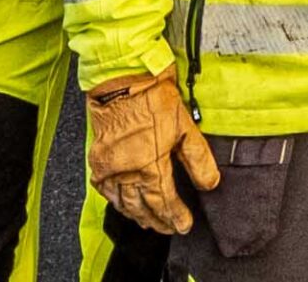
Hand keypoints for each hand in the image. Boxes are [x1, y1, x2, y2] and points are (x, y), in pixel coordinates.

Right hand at [85, 67, 219, 234]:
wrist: (123, 79)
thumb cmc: (154, 98)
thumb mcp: (186, 126)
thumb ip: (198, 159)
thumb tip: (210, 183)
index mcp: (149, 164)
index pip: (164, 202)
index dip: (175, 217)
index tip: (184, 225)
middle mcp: (126, 171)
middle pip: (141, 207)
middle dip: (157, 221)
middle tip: (168, 228)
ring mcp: (109, 168)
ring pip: (123, 203)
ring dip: (137, 216)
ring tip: (149, 222)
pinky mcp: (98, 160)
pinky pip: (106, 191)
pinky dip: (116, 202)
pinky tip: (124, 205)